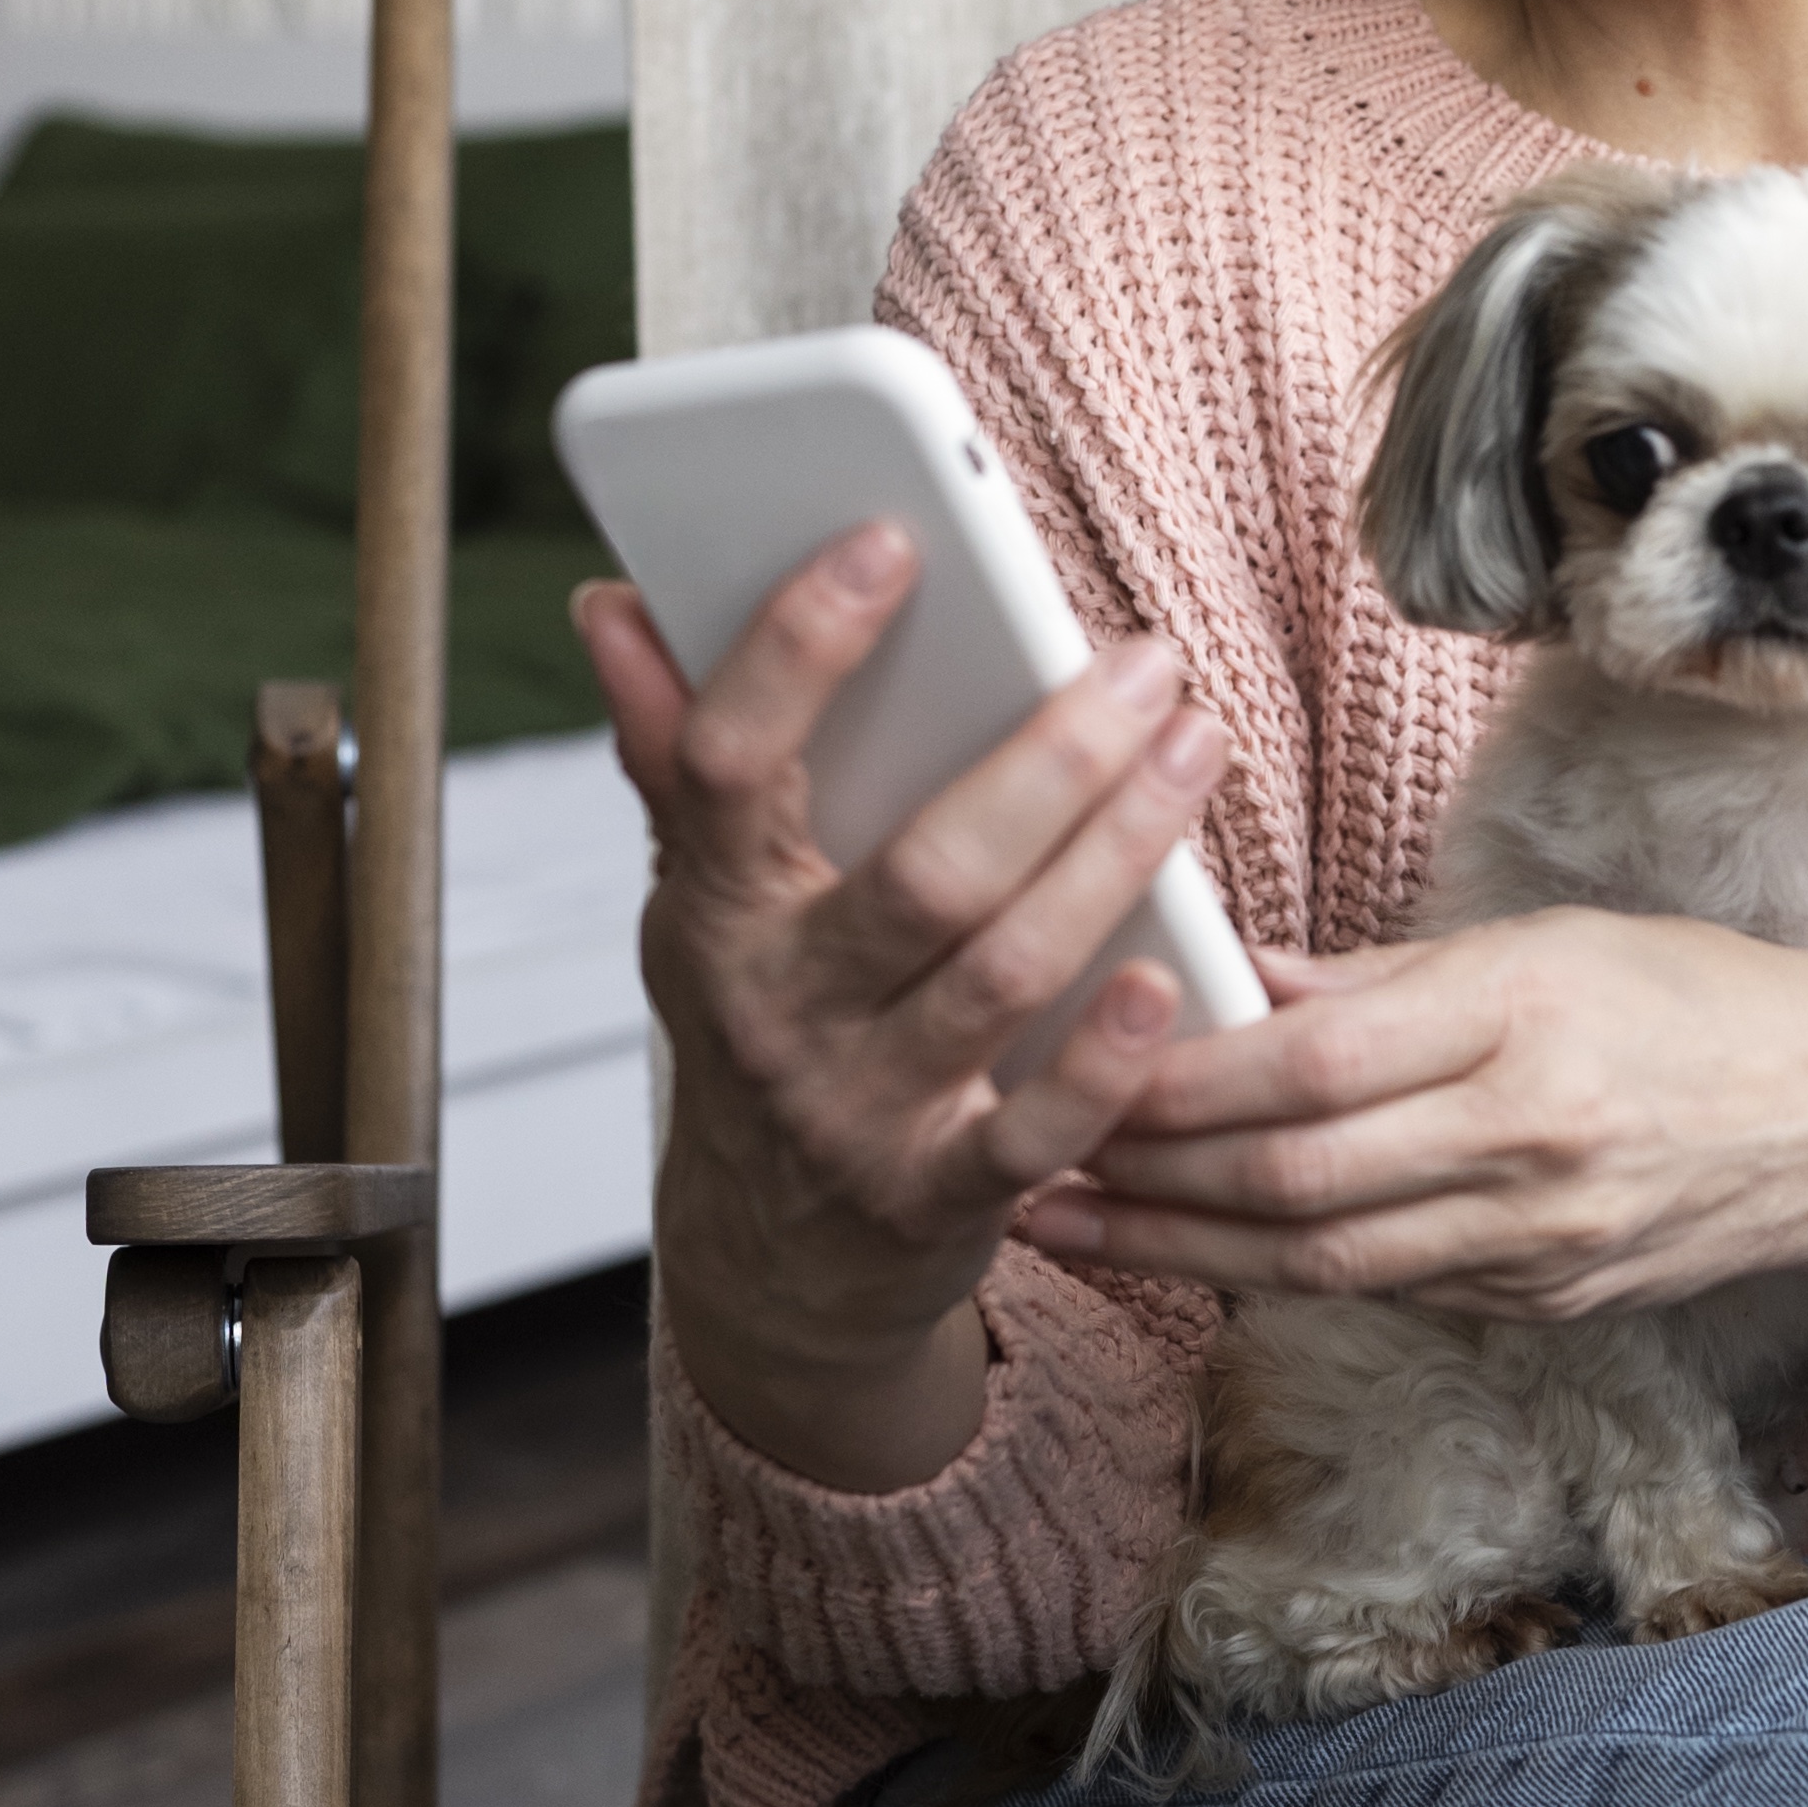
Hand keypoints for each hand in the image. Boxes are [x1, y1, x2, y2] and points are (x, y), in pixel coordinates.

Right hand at [577, 522, 1238, 1489]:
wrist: (768, 1268)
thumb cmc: (763, 1027)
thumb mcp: (704, 897)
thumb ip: (677, 750)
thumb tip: (613, 604)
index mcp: (712, 909)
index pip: (727, 763)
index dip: (797, 647)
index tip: (891, 539)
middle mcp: (775, 1011)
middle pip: (924, 871)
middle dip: (1051, 757)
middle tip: (1146, 662)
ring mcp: (858, 1110)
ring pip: (1004, 971)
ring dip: (1117, 853)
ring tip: (1194, 748)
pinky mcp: (940, 1198)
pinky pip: (1037, 1129)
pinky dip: (1107, 1058)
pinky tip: (1168, 969)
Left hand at [1015, 907, 1807, 1376]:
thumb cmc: (1693, 997)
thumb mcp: (1550, 941)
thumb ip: (1385, 978)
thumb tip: (1238, 980)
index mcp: (1524, 1021)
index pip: (1309, 1068)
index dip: (1174, 1079)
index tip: (1072, 1058)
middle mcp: (1526, 1143)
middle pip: (1292, 1182)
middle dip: (1140, 1177)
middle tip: (1018, 1152)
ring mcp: (1535, 1242)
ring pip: (1314, 1262)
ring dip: (1171, 1249)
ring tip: (1060, 1222)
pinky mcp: (1539, 1303)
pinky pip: (1379, 1291)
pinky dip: (1271, 1274)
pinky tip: (1188, 1254)